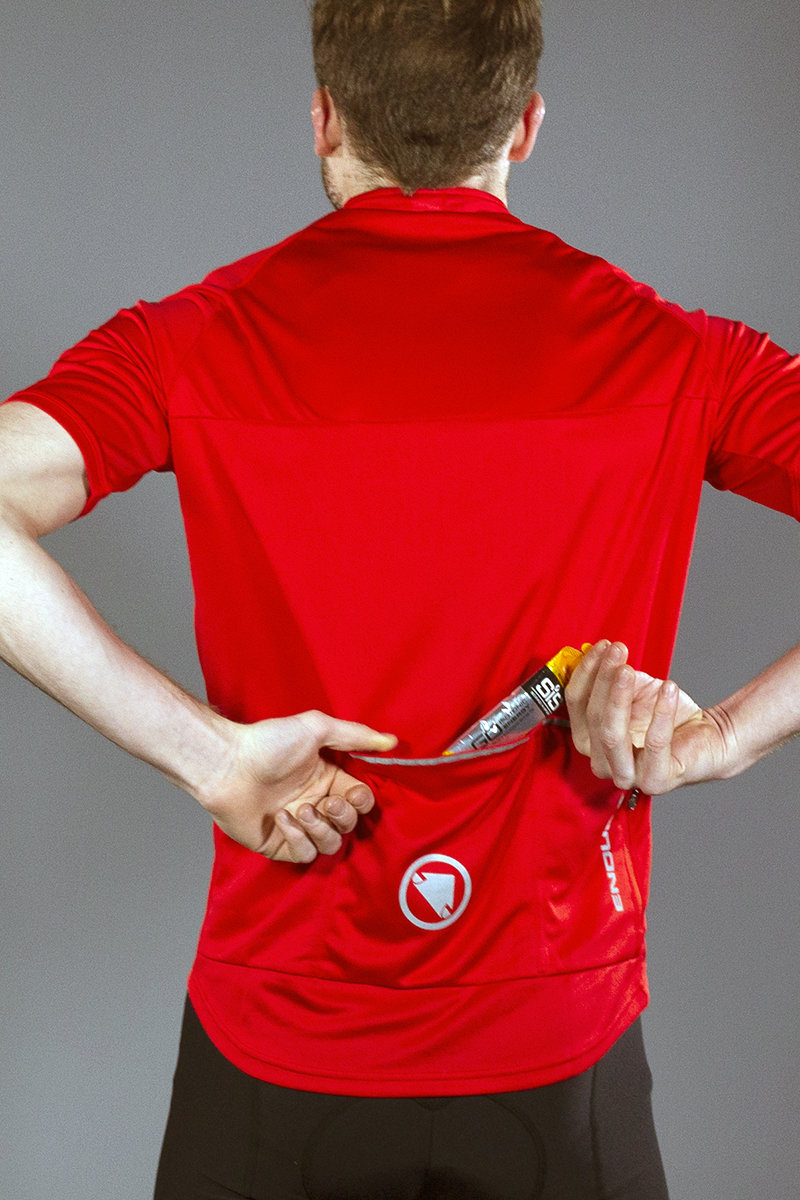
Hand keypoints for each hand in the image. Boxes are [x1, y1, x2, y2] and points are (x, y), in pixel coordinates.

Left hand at [196, 710, 396, 863]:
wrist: (227, 764)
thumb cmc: (268, 743)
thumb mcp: (317, 729)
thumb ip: (356, 736)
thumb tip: (392, 741)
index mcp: (329, 778)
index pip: (361, 800)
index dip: (362, 801)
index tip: (351, 792)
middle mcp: (316, 803)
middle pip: (350, 825)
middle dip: (343, 816)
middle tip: (325, 802)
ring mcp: (298, 825)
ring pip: (331, 844)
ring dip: (321, 829)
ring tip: (299, 810)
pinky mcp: (280, 844)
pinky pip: (305, 854)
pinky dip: (298, 838)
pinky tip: (282, 818)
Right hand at [565, 641, 735, 794]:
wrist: (708, 735)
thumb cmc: (664, 714)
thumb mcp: (632, 689)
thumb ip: (610, 675)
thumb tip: (592, 651)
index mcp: (589, 740)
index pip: (576, 704)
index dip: (586, 672)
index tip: (601, 647)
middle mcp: (602, 762)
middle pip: (593, 717)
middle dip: (604, 680)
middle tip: (617, 652)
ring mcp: (627, 775)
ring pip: (612, 734)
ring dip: (619, 697)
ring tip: (629, 670)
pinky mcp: (656, 780)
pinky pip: (655, 744)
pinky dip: (661, 713)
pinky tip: (668, 688)